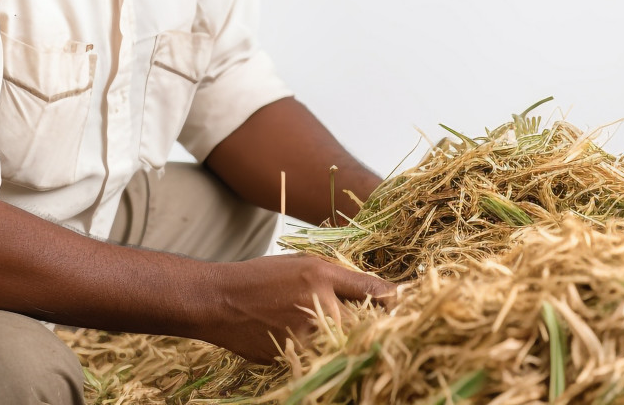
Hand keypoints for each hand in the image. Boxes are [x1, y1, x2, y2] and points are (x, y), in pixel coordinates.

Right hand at [204, 253, 393, 362]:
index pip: (373, 291)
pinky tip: (314, 345)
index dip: (394, 300)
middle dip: (378, 326)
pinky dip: (326, 355)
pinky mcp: (296, 359)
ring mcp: (307, 336)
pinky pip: (324, 359)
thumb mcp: (302, 263)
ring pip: (347, 345)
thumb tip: (379, 292)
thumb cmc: (263, 276)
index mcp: (321, 275)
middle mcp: (318, 305)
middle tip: (383, 327)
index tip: (401, 304)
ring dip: (351, 343)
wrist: (222, 301)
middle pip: (368, 324)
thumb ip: (339, 277)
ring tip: (337, 334)